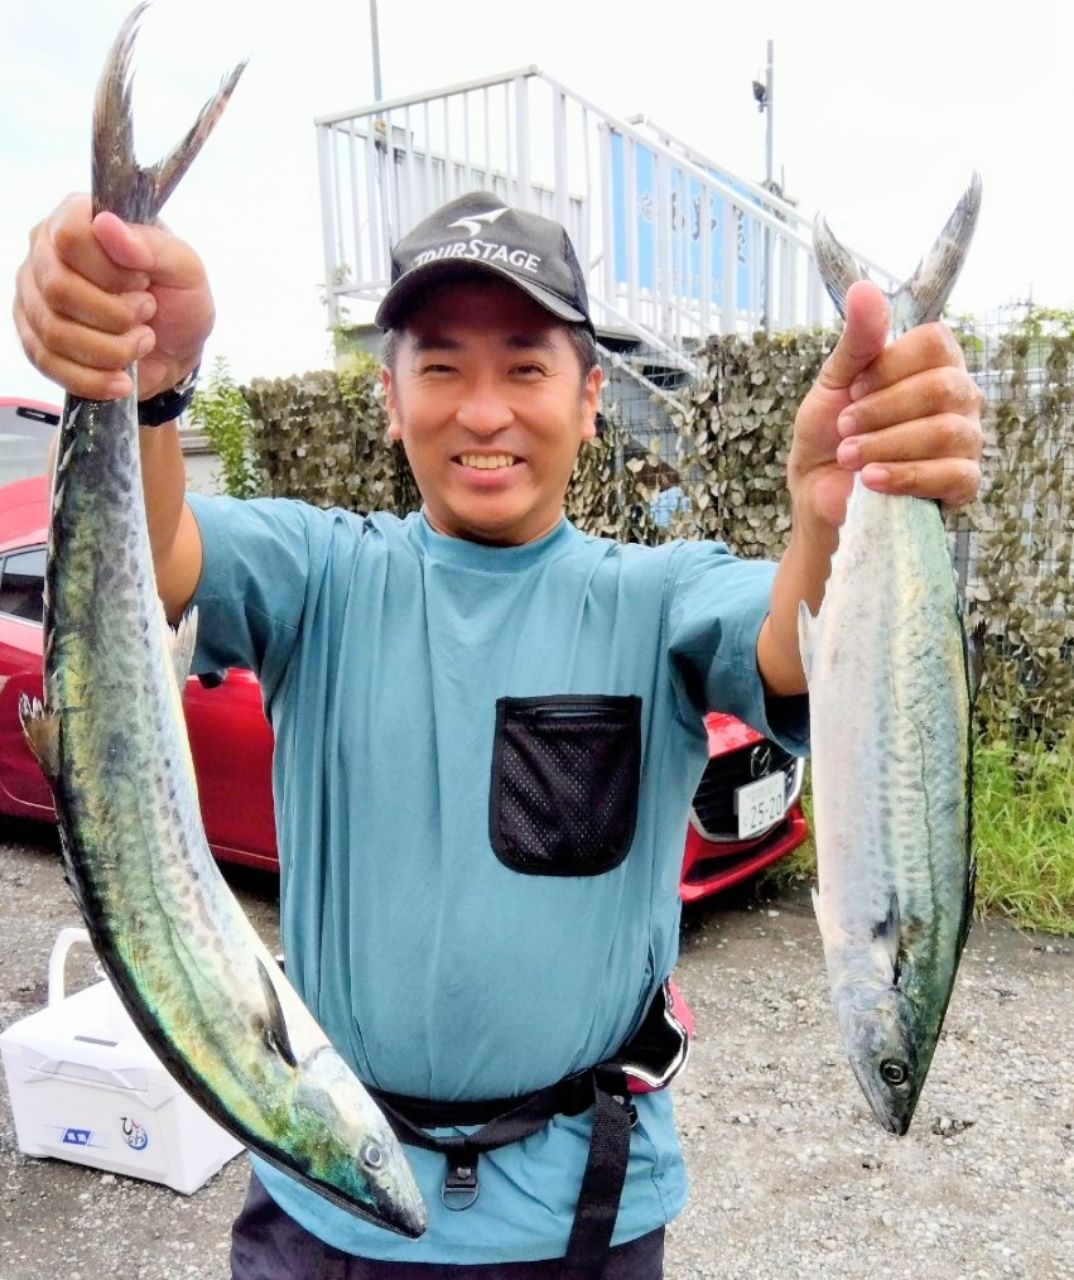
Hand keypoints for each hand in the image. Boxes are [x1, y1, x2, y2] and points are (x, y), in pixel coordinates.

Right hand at [13, 193, 214, 401]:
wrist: (175, 353)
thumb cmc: (178, 301)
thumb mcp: (186, 269)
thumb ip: (152, 245)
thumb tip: (106, 225)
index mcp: (78, 219)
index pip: (71, 236)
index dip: (112, 270)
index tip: (144, 281)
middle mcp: (46, 254)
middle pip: (59, 287)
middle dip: (116, 314)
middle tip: (147, 313)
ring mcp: (34, 298)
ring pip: (55, 331)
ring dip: (112, 348)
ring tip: (141, 341)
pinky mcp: (35, 340)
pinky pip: (49, 364)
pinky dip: (94, 378)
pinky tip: (121, 379)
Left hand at [787, 280, 983, 532]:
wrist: (820, 494)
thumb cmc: (831, 435)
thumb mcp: (834, 383)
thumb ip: (856, 340)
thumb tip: (863, 289)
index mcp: (933, 363)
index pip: (935, 343)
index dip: (889, 367)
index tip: (852, 389)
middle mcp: (959, 396)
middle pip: (941, 387)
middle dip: (881, 411)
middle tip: (844, 429)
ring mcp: (967, 440)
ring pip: (946, 431)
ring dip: (886, 444)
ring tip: (849, 457)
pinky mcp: (963, 483)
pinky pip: (952, 474)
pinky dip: (905, 476)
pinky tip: (872, 480)